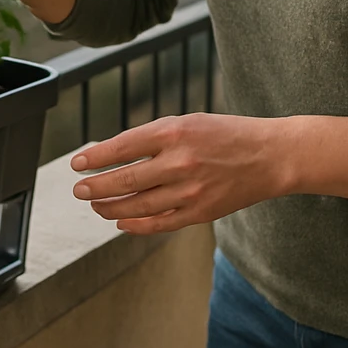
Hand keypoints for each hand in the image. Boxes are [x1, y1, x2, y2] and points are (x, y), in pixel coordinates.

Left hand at [70, 113, 293, 234]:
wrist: (270, 156)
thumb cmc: (225, 134)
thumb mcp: (187, 122)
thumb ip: (153, 138)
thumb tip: (114, 155)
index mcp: (174, 131)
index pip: (122, 147)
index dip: (95, 157)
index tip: (77, 164)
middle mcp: (179, 162)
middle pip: (125, 179)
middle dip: (96, 186)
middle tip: (78, 190)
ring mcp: (190, 191)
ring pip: (138, 205)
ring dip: (111, 207)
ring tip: (95, 205)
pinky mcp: (200, 212)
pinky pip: (160, 223)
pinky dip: (137, 225)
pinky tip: (121, 222)